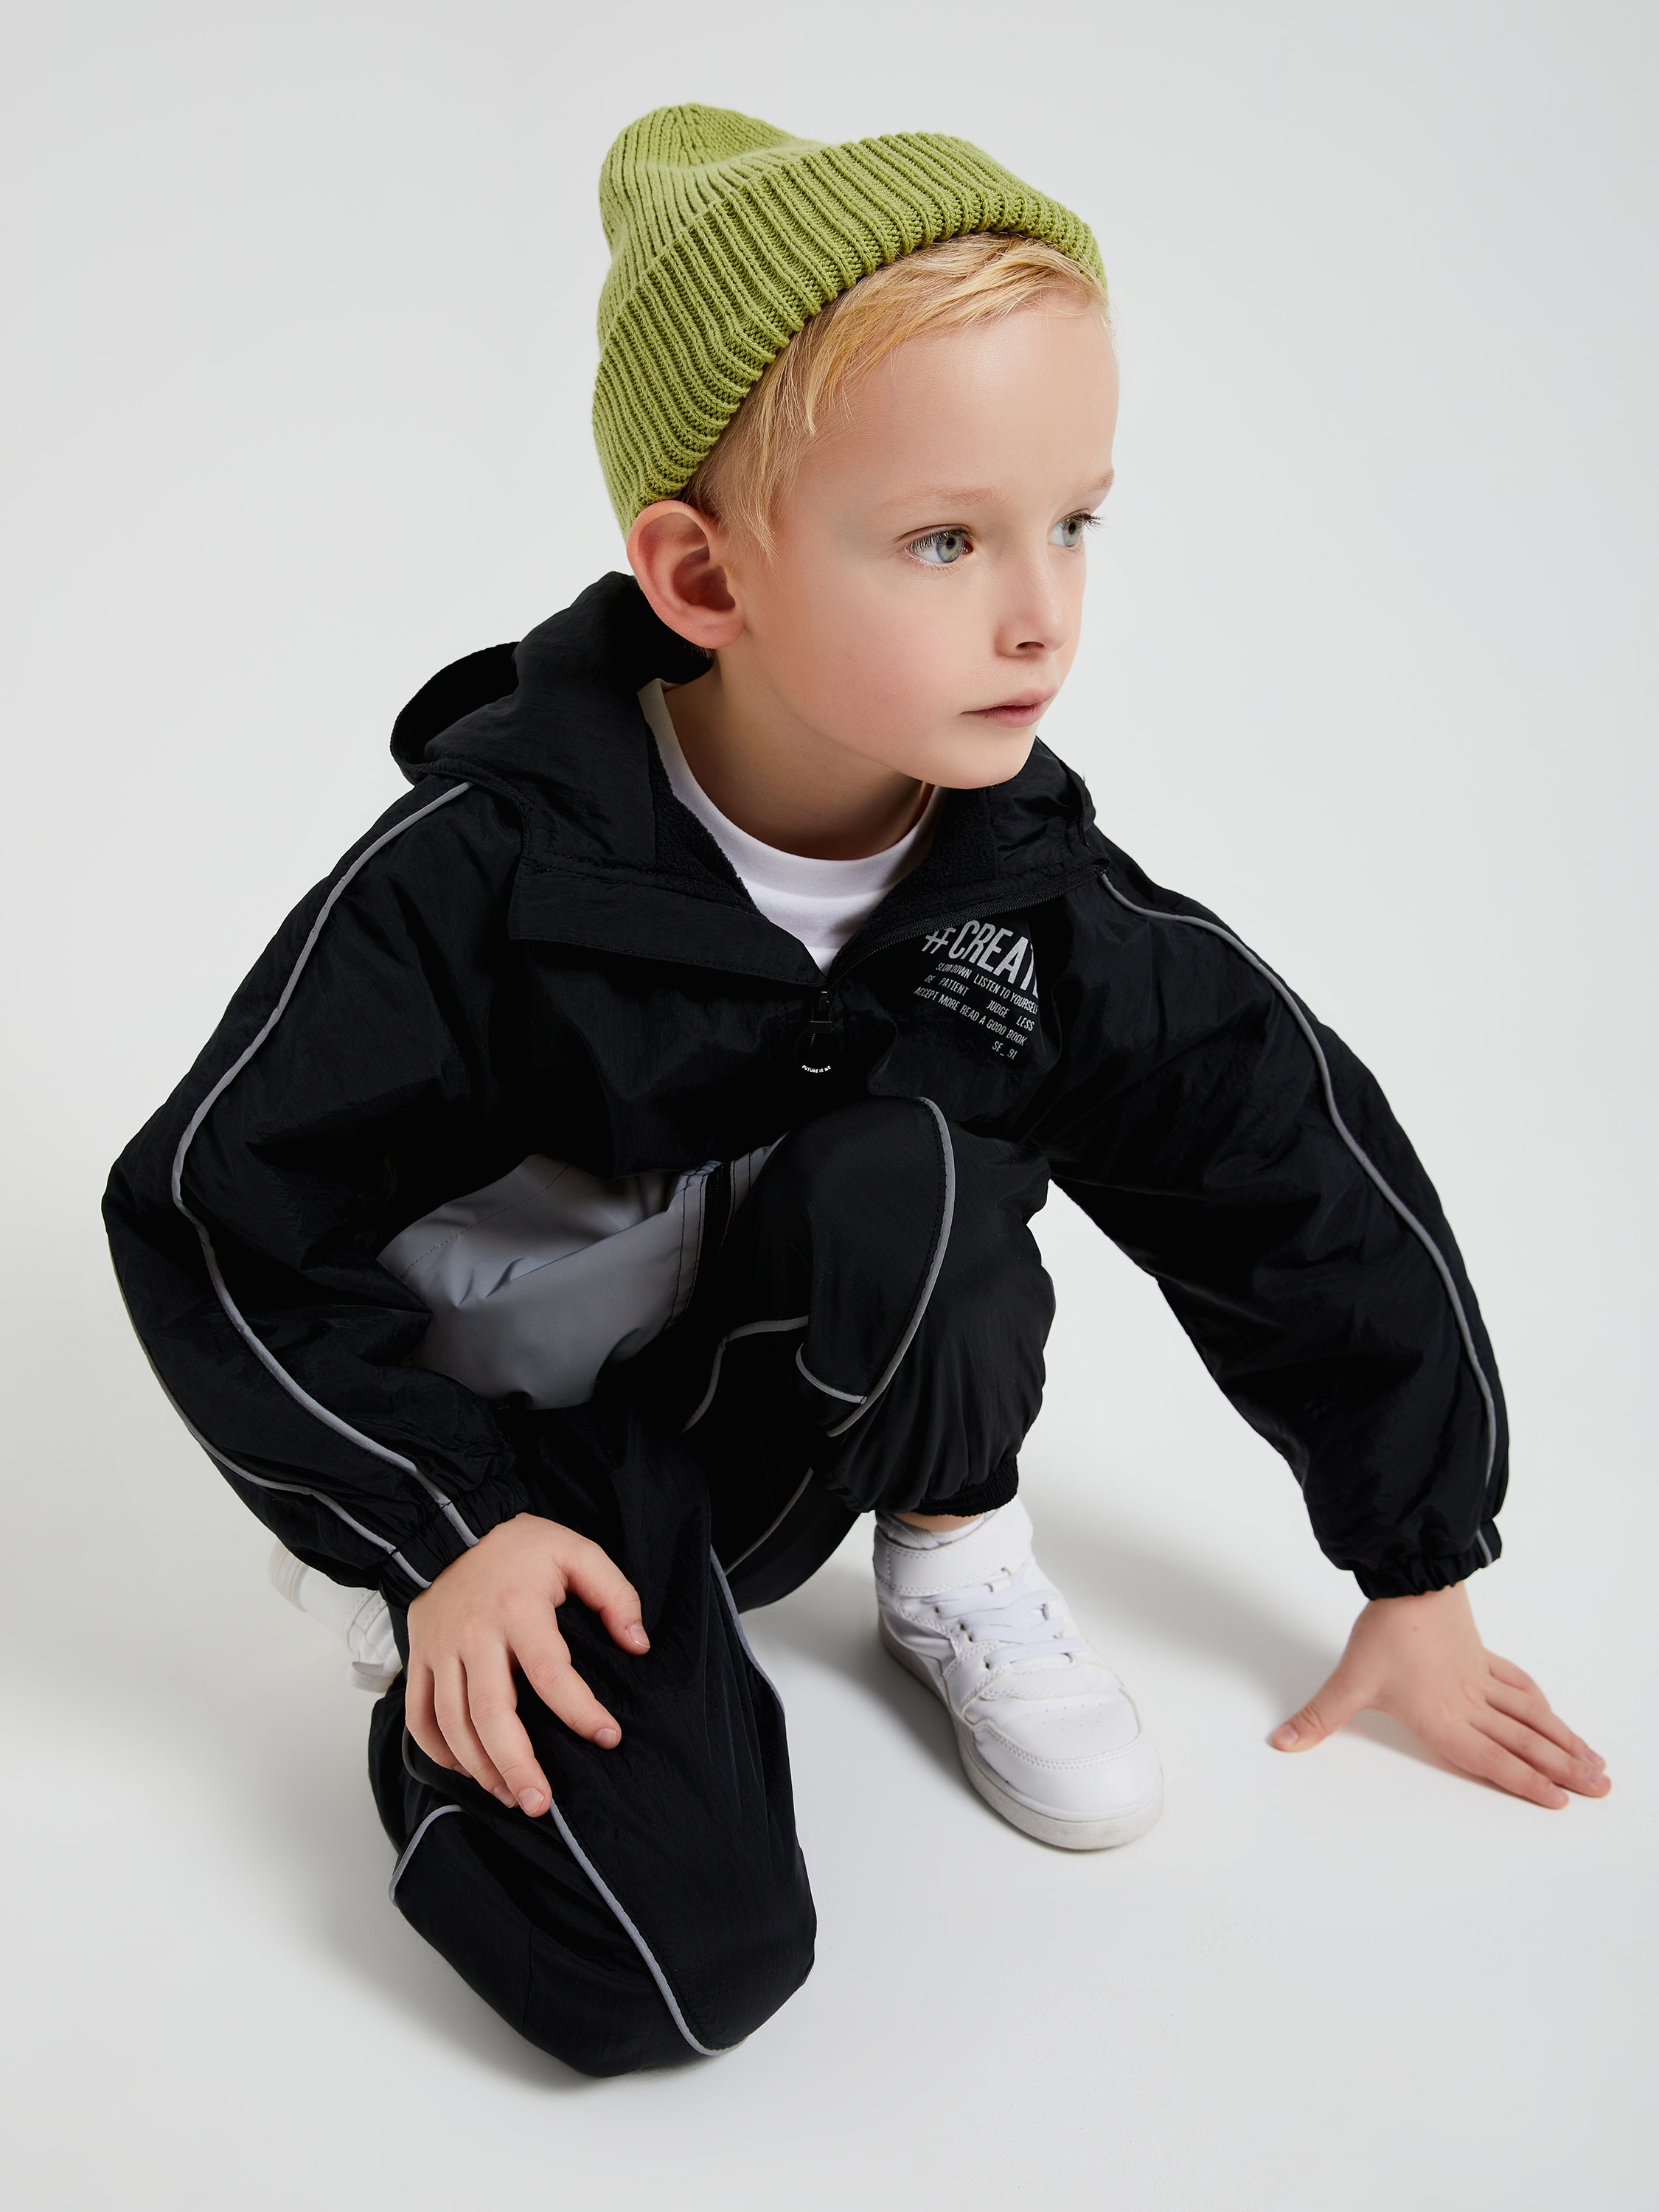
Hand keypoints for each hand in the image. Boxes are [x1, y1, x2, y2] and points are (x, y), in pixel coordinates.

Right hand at [406, 1512, 648, 1816]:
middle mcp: (474, 1634)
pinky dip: (438, 1750)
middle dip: (516, 1764)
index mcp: (518, 1608)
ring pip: (452, 1722)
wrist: (449, 1526)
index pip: (550, 1671)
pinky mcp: (417, 1657)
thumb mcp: (576, 1551)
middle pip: (490, 1712)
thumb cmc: (519, 1546)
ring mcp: (439, 1649)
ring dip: (480, 1767)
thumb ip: (614, 1595)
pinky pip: (419, 1715)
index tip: (608, 1737)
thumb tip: (638, 1645)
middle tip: (541, 1803)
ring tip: (512, 1796)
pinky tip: (468, 1769)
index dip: (580, 1710)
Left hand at [1271, 1581, 1609, 1808]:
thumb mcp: (1348, 1680)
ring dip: (1564, 1740)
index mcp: (1442, 1718)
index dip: (1525, 1782)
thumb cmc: (1385, 1631)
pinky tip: (1553, 1715)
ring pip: (1531, 1716)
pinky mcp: (1482, 1656)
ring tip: (1596, 1762)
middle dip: (1563, 1769)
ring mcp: (1480, 1678)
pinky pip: (1519, 1685)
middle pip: (1524, 1742)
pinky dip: (1540, 1703)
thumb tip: (1282, 1744)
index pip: (1491, 1759)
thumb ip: (1318, 1718)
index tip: (1560, 1801)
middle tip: (1600, 1789)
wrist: (1410, 1578)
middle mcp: (1469, 1703)